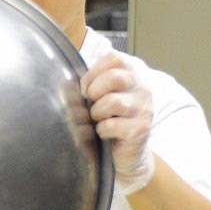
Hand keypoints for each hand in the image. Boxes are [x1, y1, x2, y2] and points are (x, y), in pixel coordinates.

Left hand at [82, 52, 154, 195]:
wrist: (127, 151)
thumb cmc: (109, 117)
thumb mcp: (101, 93)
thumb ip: (91, 81)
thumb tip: (65, 83)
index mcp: (133, 72)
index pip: (113, 58)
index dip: (93, 73)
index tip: (86, 88)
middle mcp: (143, 87)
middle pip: (114, 77)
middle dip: (94, 92)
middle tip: (92, 104)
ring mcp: (145, 108)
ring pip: (113, 102)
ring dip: (97, 113)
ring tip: (99, 119)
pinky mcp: (142, 128)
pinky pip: (112, 125)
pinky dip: (102, 130)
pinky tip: (106, 133)